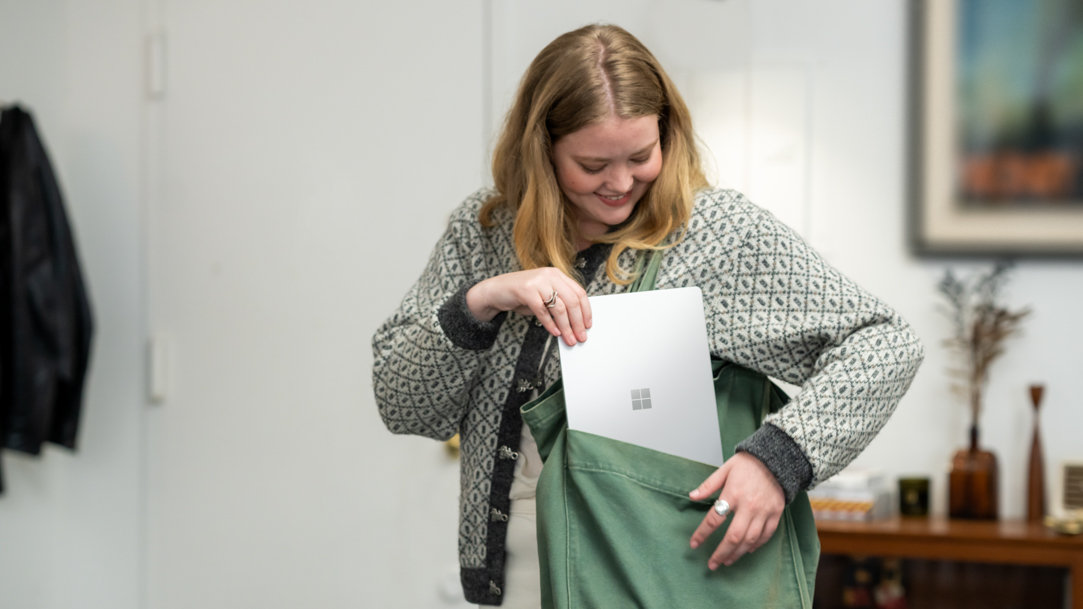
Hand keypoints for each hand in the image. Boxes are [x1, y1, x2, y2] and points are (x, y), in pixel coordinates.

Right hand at [466, 268, 591, 345]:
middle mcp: (549, 275)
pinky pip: (542, 311)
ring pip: (559, 308)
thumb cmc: (522, 295)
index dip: (586, 311)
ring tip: (569, 339)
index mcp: (557, 275)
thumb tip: (576, 323)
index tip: (588, 325)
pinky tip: (554, 333)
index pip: (579, 292)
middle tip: (581, 336)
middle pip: (572, 301)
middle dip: (578, 322)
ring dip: (566, 327)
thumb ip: (559, 303)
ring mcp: (537, 282)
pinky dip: (550, 324)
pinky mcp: (525, 290)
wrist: (496, 290)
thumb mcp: (544, 295)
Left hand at [688, 452, 784, 568]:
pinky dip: (756, 545)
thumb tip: (692, 496)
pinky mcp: (776, 513)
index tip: (694, 544)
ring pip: (750, 540)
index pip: (714, 519)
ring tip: (727, 561)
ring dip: (737, 553)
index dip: (702, 533)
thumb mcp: (725, 469)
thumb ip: (709, 485)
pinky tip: (747, 550)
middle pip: (733, 536)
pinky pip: (766, 535)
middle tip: (712, 564)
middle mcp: (749, 506)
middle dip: (721, 553)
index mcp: (733, 493)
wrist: (777, 458)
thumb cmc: (748, 463)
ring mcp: (764, 511)